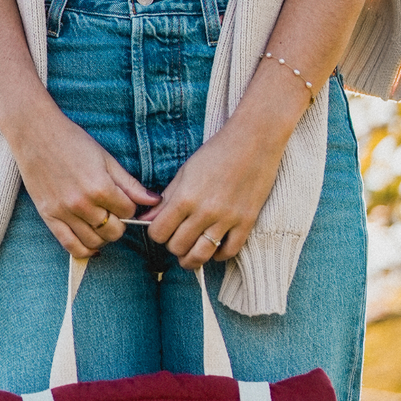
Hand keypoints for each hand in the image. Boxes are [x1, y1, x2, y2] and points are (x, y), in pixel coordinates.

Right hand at [12, 105, 157, 258]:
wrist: (35, 134)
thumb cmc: (73, 141)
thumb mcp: (106, 158)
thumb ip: (130, 184)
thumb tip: (155, 201)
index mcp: (100, 187)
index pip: (128, 212)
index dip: (130, 208)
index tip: (124, 201)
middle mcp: (82, 204)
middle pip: (114, 231)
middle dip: (119, 224)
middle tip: (114, 213)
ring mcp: (64, 213)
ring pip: (94, 242)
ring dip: (103, 236)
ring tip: (102, 223)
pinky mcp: (49, 217)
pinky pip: (70, 246)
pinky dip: (84, 250)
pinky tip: (91, 244)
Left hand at [140, 117, 285, 269]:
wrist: (254, 141)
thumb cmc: (216, 153)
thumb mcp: (185, 172)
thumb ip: (166, 198)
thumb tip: (146, 219)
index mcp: (185, 197)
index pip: (159, 232)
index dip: (157, 233)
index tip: (162, 228)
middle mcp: (204, 212)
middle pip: (177, 247)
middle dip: (173, 245)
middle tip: (178, 237)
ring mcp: (227, 219)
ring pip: (201, 256)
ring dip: (191, 259)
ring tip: (190, 254)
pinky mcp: (247, 222)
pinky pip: (229, 252)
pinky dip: (219, 255)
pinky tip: (215, 247)